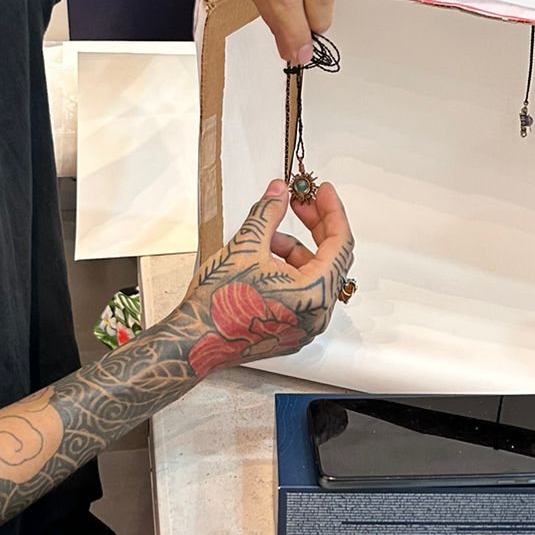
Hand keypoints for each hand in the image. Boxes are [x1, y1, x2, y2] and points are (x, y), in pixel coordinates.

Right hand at [180, 179, 354, 376]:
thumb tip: (279, 192)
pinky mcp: (292, 330)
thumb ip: (268, 213)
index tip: (324, 191)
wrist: (194, 342)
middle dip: (315, 226)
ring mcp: (305, 325)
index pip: (340, 242)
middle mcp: (317, 314)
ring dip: (296, 248)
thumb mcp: (245, 247)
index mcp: (314, 294)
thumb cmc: (217, 305)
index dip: (332, 211)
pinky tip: (266, 258)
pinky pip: (302, 291)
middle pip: (330, 257)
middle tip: (300, 203)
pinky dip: (290, 270)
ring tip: (267, 236)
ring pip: (313, 274)